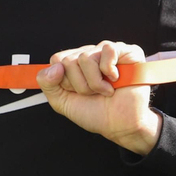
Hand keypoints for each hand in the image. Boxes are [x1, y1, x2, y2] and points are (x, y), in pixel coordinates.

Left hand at [37, 41, 160, 154]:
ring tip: (105, 90)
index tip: (76, 92)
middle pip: (69, 60)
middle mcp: (91, 54)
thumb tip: (55, 67)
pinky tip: (116, 80)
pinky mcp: (127, 52)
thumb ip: (48, 83)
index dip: (64, 81)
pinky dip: (109, 71)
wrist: (120, 125)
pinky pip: (108, 49)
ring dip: (95, 83)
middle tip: (93, 93)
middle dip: (80, 85)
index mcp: (76, 63)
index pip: (57, 60)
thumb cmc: (96, 113)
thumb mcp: (62, 102)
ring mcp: (108, 52)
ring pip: (86, 58)